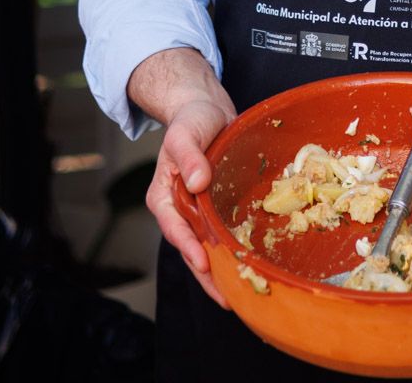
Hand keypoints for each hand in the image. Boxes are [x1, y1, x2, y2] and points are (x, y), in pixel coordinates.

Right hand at [143, 95, 234, 308]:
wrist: (207, 112)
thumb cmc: (192, 120)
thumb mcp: (186, 133)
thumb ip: (188, 155)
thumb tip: (196, 182)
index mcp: (164, 194)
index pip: (173, 226)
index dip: (187, 246)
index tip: (202, 263)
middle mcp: (178, 209)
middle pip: (189, 248)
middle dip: (206, 276)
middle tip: (226, 298)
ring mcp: (197, 213)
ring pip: (205, 248)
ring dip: (219, 273)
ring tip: (238, 296)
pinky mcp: (215, 211)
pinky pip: (221, 236)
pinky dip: (231, 254)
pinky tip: (247, 269)